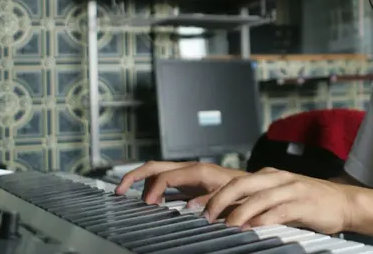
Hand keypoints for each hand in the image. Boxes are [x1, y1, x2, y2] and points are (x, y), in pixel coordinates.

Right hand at [114, 160, 246, 204]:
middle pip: (155, 167)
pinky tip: (152, 201)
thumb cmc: (244, 190)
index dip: (153, 190)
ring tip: (133, 199)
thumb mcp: (230, 195)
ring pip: (158, 173)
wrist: (254, 185)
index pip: (165, 176)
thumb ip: (210, 199)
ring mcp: (189, 174)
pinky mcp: (190, 181)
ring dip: (143, 184)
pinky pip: (166, 182)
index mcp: (199, 171)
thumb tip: (190, 207)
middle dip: (134, 175)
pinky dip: (154, 189)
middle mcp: (191, 169)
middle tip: (118, 190)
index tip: (148, 206)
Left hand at [203, 167, 354, 234]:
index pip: (235, 180)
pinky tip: (254, 227)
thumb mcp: (280, 197)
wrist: (344, 202)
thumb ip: (257, 203)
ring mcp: (292, 189)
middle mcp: (278, 178)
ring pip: (259, 196)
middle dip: (219, 198)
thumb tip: (228, 216)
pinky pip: (281, 210)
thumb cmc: (309, 202)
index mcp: (269, 176)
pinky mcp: (304, 203)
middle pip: (242, 183)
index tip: (194, 206)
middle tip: (204, 215)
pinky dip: (265, 218)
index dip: (213, 192)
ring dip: (240, 210)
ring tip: (226, 224)